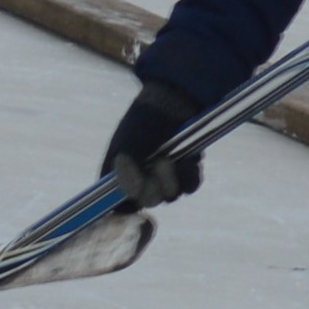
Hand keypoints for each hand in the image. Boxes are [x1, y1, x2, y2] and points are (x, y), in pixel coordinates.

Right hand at [102, 77, 208, 209]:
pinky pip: (189, 187)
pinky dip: (188, 176)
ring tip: (169, 159)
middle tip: (156, 166)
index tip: (133, 198)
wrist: (171, 103)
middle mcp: (142, 179)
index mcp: (120, 175)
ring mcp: (165, 177)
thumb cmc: (141, 123)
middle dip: (154, 188)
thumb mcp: (127, 146)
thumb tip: (132, 195)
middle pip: (148, 201)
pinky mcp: (186, 173)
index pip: (118, 203)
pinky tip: (187, 161)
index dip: (126, 205)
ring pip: (170, 196)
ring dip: (172, 180)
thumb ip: (126, 173)